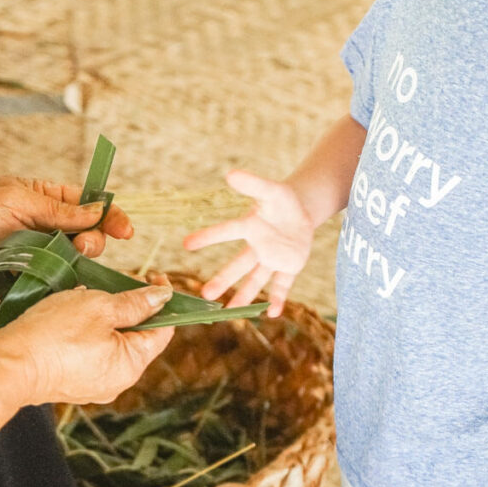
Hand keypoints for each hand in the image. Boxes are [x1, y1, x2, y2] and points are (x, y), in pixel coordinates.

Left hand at [0, 176, 133, 291]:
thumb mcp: (14, 199)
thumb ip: (56, 209)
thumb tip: (95, 213)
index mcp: (47, 200)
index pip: (89, 206)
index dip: (110, 216)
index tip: (124, 230)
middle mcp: (50, 228)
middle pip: (91, 235)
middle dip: (95, 240)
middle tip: (84, 246)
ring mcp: (43, 256)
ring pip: (79, 262)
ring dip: (83, 262)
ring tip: (72, 260)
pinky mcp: (34, 280)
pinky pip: (60, 284)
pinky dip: (68, 285)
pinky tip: (67, 284)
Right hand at [0, 282, 174, 406]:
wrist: (9, 364)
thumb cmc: (54, 334)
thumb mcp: (100, 307)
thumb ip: (135, 302)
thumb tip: (163, 297)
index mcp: (131, 365)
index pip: (163, 330)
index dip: (163, 300)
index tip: (153, 276)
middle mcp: (117, 382)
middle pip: (137, 337)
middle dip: (130, 307)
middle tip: (116, 282)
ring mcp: (93, 385)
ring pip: (111, 343)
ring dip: (105, 317)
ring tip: (87, 296)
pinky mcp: (72, 383)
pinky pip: (90, 352)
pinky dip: (87, 332)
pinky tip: (70, 315)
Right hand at [183, 170, 312, 316]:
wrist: (301, 213)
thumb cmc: (282, 200)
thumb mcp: (271, 189)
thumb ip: (253, 184)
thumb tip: (230, 174)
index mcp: (250, 227)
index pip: (226, 232)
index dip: (207, 237)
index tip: (186, 244)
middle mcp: (256, 247)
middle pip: (238, 266)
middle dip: (223, 280)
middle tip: (204, 294)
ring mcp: (271, 260)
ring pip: (256, 280)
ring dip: (244, 296)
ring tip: (229, 312)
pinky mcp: (288, 268)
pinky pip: (281, 285)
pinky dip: (277, 298)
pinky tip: (272, 312)